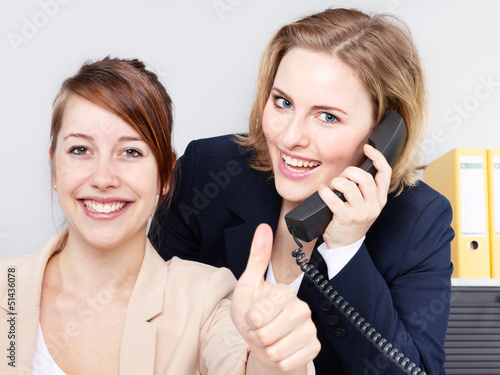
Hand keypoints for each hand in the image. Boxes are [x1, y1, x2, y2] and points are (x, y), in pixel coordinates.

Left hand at [231, 224, 319, 372]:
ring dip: (266, 350)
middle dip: (256, 336)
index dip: (249, 321)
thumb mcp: (248, 284)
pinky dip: (278, 361)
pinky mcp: (313, 348)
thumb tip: (264, 227)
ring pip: (276, 351)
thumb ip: (257, 257)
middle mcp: (301, 308)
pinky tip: (281, 349)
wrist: (266, 340)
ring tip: (269, 339)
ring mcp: (309, 329)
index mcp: (285, 292)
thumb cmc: (254, 311)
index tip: (252, 316)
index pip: (258, 315)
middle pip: (266, 334)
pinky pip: (287, 362)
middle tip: (259, 329)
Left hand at [319, 144, 391, 248]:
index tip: (368, 148)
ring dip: (336, 182)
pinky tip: (323, 192)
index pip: (385, 173)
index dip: (377, 157)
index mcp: (379, 200)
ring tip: (332, 187)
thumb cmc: (352, 221)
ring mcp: (361, 213)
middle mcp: (373, 206)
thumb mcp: (365, 205)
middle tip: (341, 178)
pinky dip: (325, 192)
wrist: (346, 246)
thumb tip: (353, 169)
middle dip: (349, 172)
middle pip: (364, 178)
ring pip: (349, 186)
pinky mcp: (346, 218)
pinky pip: (333, 199)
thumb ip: (365, 189)